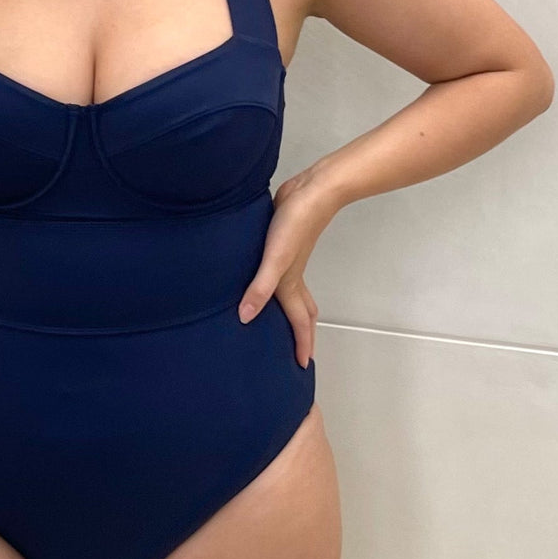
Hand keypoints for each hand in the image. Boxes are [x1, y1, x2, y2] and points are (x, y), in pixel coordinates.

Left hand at [237, 168, 337, 366]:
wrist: (313, 191)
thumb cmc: (295, 224)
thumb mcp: (275, 258)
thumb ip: (260, 288)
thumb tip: (245, 317)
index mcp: (290, 284)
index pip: (298, 322)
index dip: (301, 345)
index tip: (303, 367)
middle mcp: (291, 276)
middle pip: (302, 311)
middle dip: (302, 333)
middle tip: (299, 351)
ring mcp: (289, 260)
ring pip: (294, 293)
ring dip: (293, 310)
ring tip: (281, 322)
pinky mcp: (283, 243)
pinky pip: (282, 274)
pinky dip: (278, 285)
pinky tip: (264, 277)